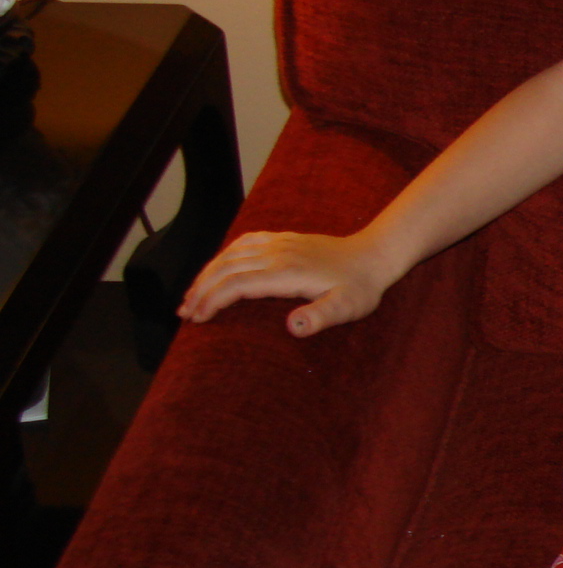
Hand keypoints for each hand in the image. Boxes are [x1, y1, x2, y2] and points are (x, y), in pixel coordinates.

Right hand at [177, 230, 392, 337]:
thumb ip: (321, 317)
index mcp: (286, 273)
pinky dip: (223, 255)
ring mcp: (278, 244)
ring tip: (191, 295)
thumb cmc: (361, 287)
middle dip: (200, 290)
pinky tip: (216, 267)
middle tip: (184, 313)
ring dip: (206, 274)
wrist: (373, 255)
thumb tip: (292, 328)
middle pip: (226, 269)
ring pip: (230, 255)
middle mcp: (277, 254)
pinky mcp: (282, 239)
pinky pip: (244, 242)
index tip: (197, 318)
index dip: (212, 300)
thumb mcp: (348, 308)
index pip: (237, 285)